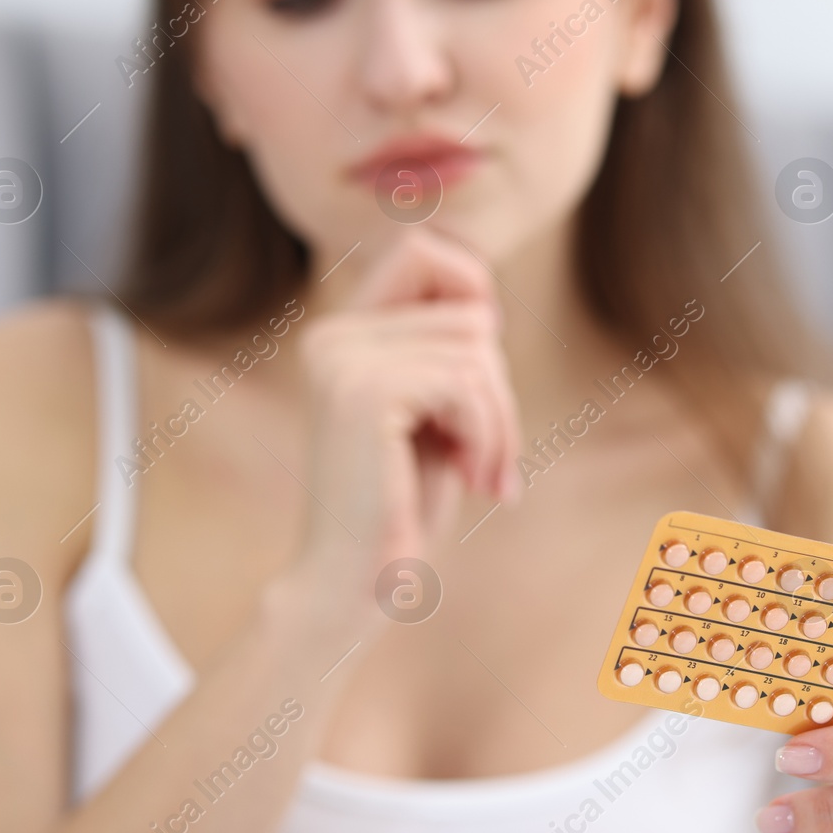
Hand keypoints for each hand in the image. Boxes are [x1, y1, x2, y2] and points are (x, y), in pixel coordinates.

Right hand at [294, 229, 521, 576]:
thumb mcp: (431, 413)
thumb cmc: (401, 503)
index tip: (480, 373)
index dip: (472, 289)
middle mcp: (332, 335)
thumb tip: (487, 303)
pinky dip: (487, 434)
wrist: (354, 582)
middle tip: (490, 453)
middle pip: (469, 311)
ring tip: (484, 472)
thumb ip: (444, 353)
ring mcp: (342, 359)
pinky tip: (473, 478)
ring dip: (499, 420)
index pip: (422, 250)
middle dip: (498, 387)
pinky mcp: (363, 393)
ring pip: (476, 350)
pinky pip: (466, 384)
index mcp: (341, 333)